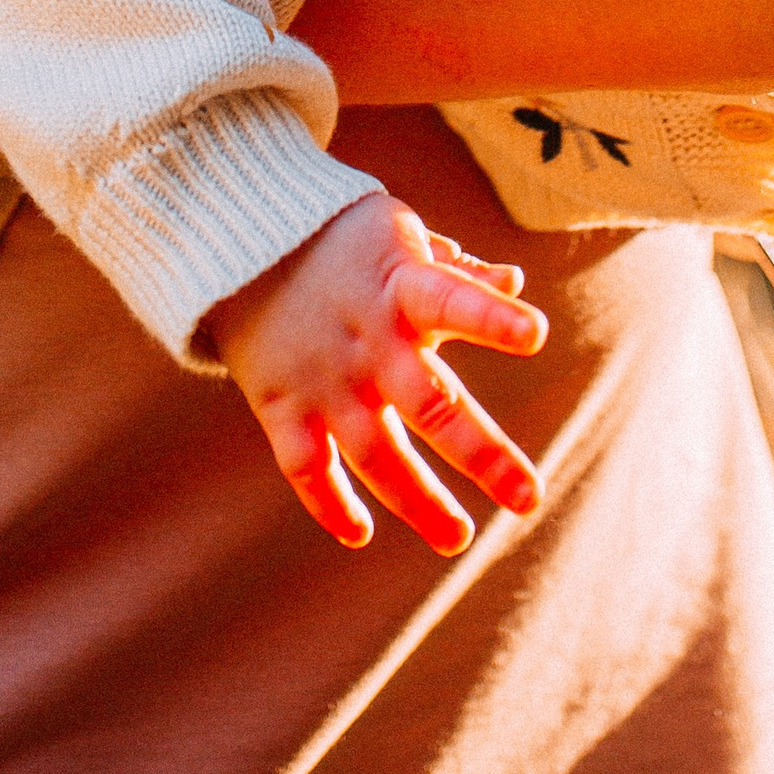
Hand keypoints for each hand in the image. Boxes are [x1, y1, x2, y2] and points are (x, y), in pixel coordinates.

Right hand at [202, 190, 548, 555]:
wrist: (237, 240)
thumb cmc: (339, 238)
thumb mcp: (397, 235)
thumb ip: (455, 271)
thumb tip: (513, 285)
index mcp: (401, 285)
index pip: (452, 298)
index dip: (491, 317)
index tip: (536, 334)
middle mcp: (366, 338)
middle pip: (429, 402)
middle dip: (482, 454)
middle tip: (528, 498)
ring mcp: (322, 377)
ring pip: (374, 452)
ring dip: (418, 501)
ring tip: (457, 537)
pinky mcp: (279, 403)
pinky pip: (305, 465)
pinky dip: (328, 503)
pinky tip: (360, 533)